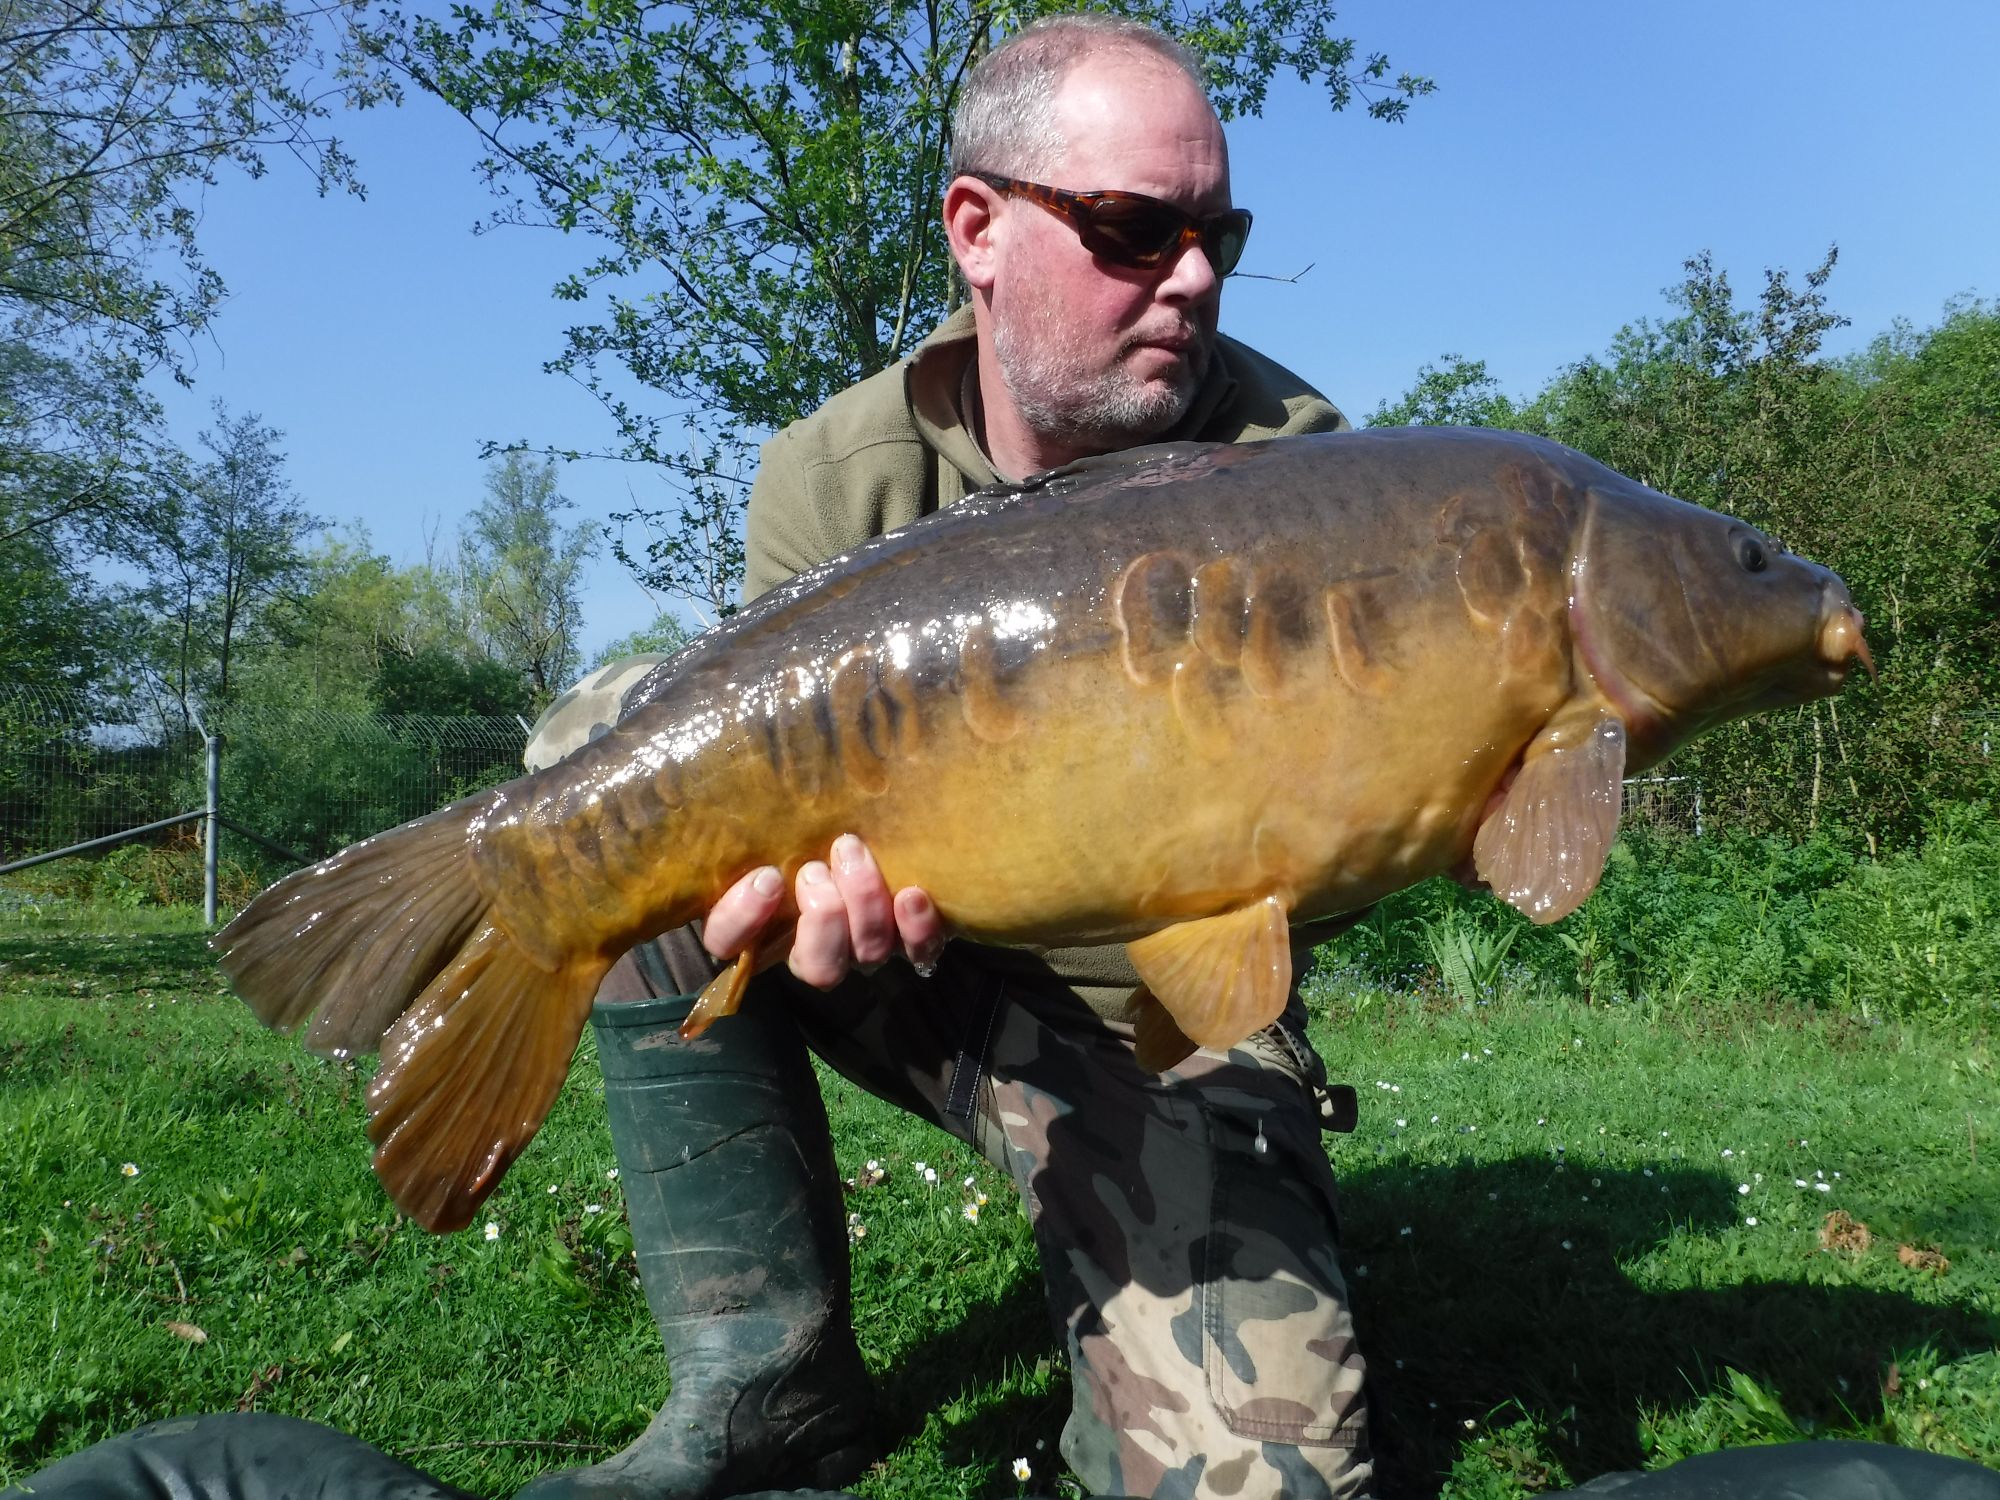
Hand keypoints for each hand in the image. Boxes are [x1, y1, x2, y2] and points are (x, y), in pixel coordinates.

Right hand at [701, 833, 946, 988]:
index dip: (741, 920)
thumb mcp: (769, 817)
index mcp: (763, 923)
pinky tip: (912, 895)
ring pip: (866, 954)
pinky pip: (918, 952)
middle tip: (817, 868)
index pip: (729, 945)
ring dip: (862, 903)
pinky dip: (916, 928)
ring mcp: (864, 948)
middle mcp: (814, 947)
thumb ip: (749, 821)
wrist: (873, 819)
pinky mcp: (910, 942)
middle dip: (821, 917)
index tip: (765, 878)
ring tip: (853, 852)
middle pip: (816, 966)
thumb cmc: (803, 818)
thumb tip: (710, 780)